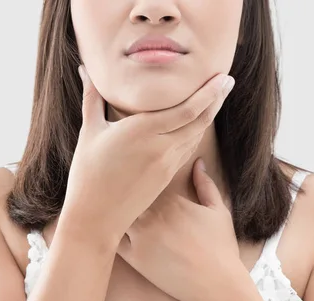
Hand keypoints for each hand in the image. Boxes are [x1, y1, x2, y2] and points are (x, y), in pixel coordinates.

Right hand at [62, 65, 235, 244]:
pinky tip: (198, 125)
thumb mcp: (90, 132)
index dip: (208, 93)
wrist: (96, 216)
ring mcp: (167, 164)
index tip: (222, 77)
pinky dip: (196, 134)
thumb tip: (85, 70)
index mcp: (142, 131)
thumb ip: (92, 98)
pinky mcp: (167, 176)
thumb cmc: (88, 174)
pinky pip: (187, 150)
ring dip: (209, 116)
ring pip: (196, 136)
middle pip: (199, 120)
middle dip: (216, 100)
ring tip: (217, 98)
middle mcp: (161, 147)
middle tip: (228, 81)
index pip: (187, 109)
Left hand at [116, 158, 244, 300]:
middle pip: (126, 193)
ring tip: (105, 205)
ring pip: (116, 213)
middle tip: (112, 185)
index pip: (145, 178)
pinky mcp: (134, 257)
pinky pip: (112, 239)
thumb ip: (205, 184)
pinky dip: (108, 232)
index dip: (137, 175)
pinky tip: (107, 229)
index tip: (133, 173)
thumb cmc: (221, 247)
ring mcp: (141, 236)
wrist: (217, 284)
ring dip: (112, 208)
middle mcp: (153, 214)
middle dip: (121, 188)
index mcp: (172, 199)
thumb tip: (198, 161)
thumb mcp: (218, 211)